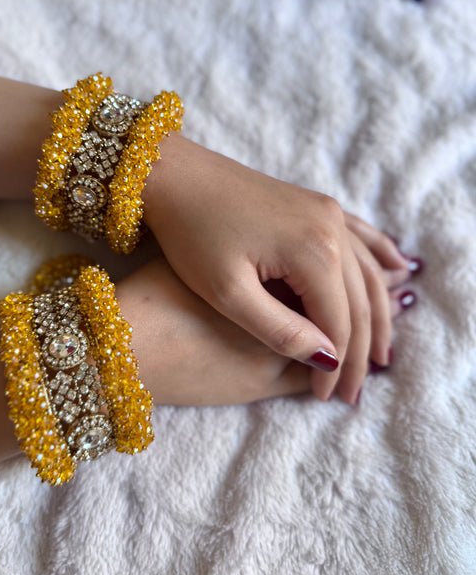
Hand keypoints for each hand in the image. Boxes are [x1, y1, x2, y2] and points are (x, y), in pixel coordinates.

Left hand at [143, 135, 415, 404]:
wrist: (175, 175)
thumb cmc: (192, 233)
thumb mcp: (228, 291)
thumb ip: (280, 329)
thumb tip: (327, 359)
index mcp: (314, 251)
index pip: (338, 324)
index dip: (335, 367)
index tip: (325, 399)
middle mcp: (331, 227)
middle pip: (358, 302)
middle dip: (358, 352)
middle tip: (352, 394)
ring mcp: (326, 211)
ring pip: (365, 273)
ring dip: (374, 315)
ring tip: (380, 354)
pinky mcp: (314, 204)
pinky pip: (359, 236)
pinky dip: (378, 259)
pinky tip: (398, 269)